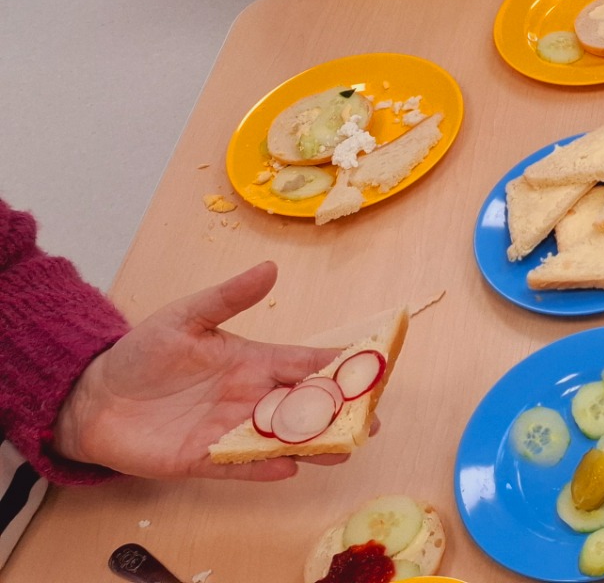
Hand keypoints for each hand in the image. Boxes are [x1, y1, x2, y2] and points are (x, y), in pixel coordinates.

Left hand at [50, 262, 355, 481]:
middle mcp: (250, 397)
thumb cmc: (143, 353)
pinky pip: (239, 466)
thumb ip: (228, 298)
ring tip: (342, 449)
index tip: (374, 367)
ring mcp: (229, 430)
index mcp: (254, 362)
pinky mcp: (202, 459)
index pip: (306, 363)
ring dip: (312, 445)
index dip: (340, 365)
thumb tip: (270, 268)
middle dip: (340, 414)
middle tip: (370, 420)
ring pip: (281, 440)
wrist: (96, 397)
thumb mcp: (186, 317)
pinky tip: (288, 468)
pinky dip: (263, 468)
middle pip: (305, 407)